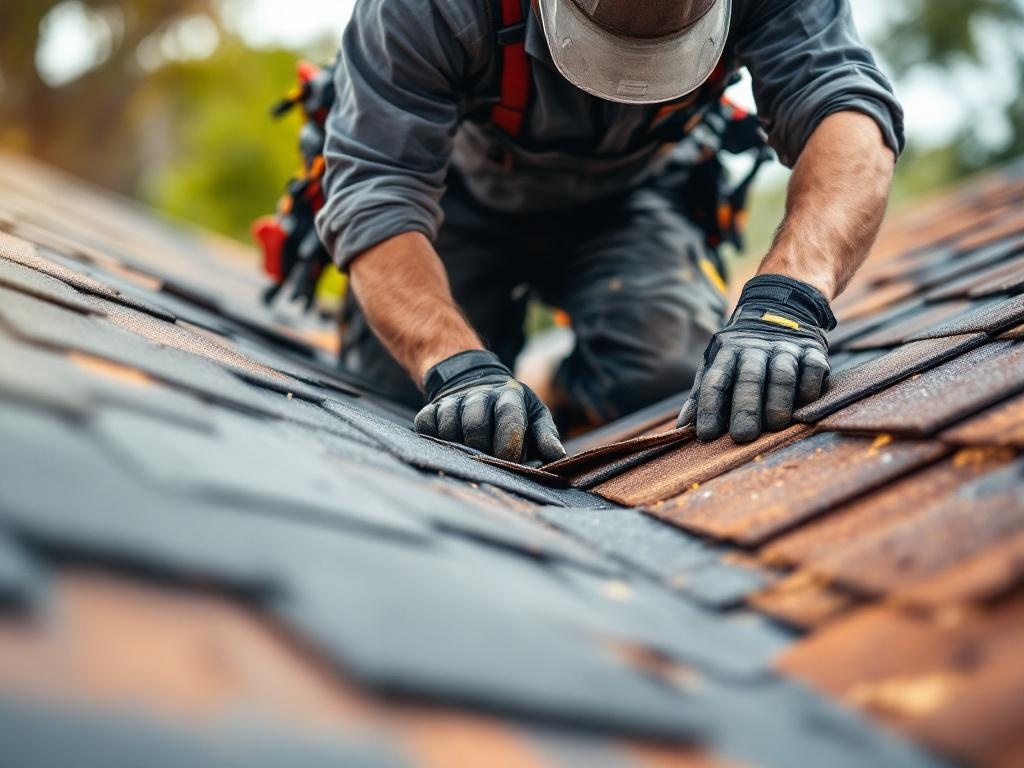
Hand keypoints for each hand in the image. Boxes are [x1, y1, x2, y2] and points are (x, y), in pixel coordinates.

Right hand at [415, 350, 565, 463]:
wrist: (475, 382)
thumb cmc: (512, 410)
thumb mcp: (534, 416)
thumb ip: (546, 436)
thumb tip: (558, 457)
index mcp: (509, 396)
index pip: (508, 420)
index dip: (509, 446)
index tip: (509, 462)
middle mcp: (480, 394)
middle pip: (475, 426)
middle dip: (482, 450)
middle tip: (488, 460)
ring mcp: (454, 400)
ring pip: (449, 427)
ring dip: (458, 446)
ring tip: (469, 453)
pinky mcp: (432, 407)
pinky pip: (426, 426)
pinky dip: (434, 438)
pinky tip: (447, 443)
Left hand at [677, 274, 835, 442]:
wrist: (781, 311)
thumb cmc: (742, 354)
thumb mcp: (718, 365)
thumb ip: (701, 395)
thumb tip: (681, 428)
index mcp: (727, 352)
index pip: (715, 380)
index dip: (709, 407)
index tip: (706, 435)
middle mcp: (755, 348)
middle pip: (749, 378)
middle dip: (745, 408)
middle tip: (743, 436)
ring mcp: (785, 348)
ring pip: (781, 374)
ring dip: (778, 401)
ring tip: (774, 426)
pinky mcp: (812, 350)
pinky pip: (812, 369)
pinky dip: (808, 388)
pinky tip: (803, 406)